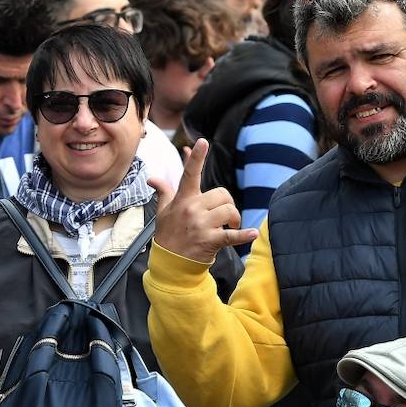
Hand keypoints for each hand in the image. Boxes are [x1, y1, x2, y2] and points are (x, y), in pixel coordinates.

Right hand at [148, 140, 256, 263]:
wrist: (170, 264)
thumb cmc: (169, 235)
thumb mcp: (163, 213)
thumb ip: (164, 192)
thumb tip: (153, 178)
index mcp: (183, 200)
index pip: (189, 174)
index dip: (196, 157)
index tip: (203, 141)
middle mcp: (192, 210)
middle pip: (222, 193)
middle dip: (227, 203)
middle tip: (225, 216)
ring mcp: (201, 226)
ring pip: (229, 210)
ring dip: (234, 218)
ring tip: (230, 227)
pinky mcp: (211, 241)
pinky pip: (232, 235)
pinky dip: (244, 235)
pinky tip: (252, 233)